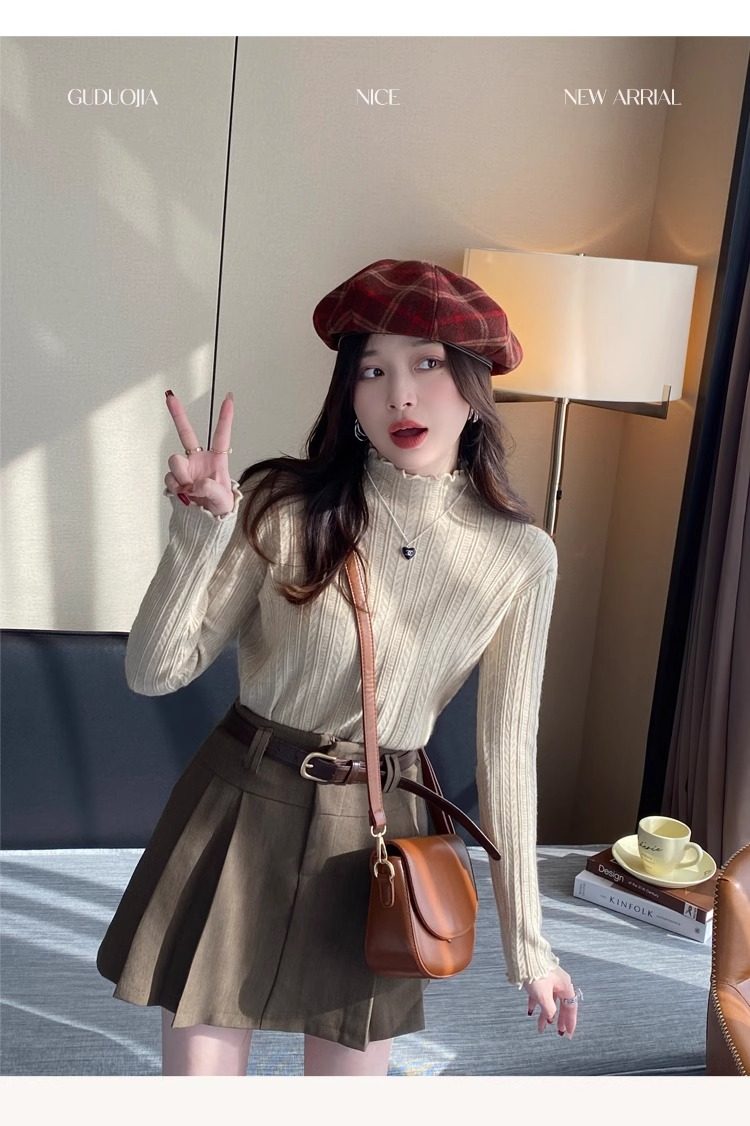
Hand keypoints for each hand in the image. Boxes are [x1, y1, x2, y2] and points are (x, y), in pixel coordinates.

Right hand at [164, 389, 235, 516]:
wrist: (204, 522)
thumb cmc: (219, 508)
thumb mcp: (224, 501)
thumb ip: (213, 490)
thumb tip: (197, 483)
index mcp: (217, 460)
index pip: (221, 436)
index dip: (225, 417)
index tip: (229, 398)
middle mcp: (199, 460)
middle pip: (186, 433)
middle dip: (177, 414)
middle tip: (170, 397)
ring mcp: (185, 469)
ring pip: (175, 460)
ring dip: (181, 475)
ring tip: (190, 490)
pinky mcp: (175, 480)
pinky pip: (170, 477)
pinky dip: (175, 486)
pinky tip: (184, 494)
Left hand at [524, 965, 579, 1039]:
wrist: (524, 956)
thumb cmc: (536, 974)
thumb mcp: (543, 996)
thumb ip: (549, 1010)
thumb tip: (551, 1017)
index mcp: (565, 986)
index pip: (571, 1008)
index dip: (570, 1022)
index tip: (568, 1033)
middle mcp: (559, 983)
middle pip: (561, 1005)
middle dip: (558, 1019)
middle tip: (558, 1032)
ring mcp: (549, 980)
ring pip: (549, 1000)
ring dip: (545, 1014)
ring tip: (541, 1027)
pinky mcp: (540, 978)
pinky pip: (540, 994)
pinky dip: (536, 1003)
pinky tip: (530, 1011)